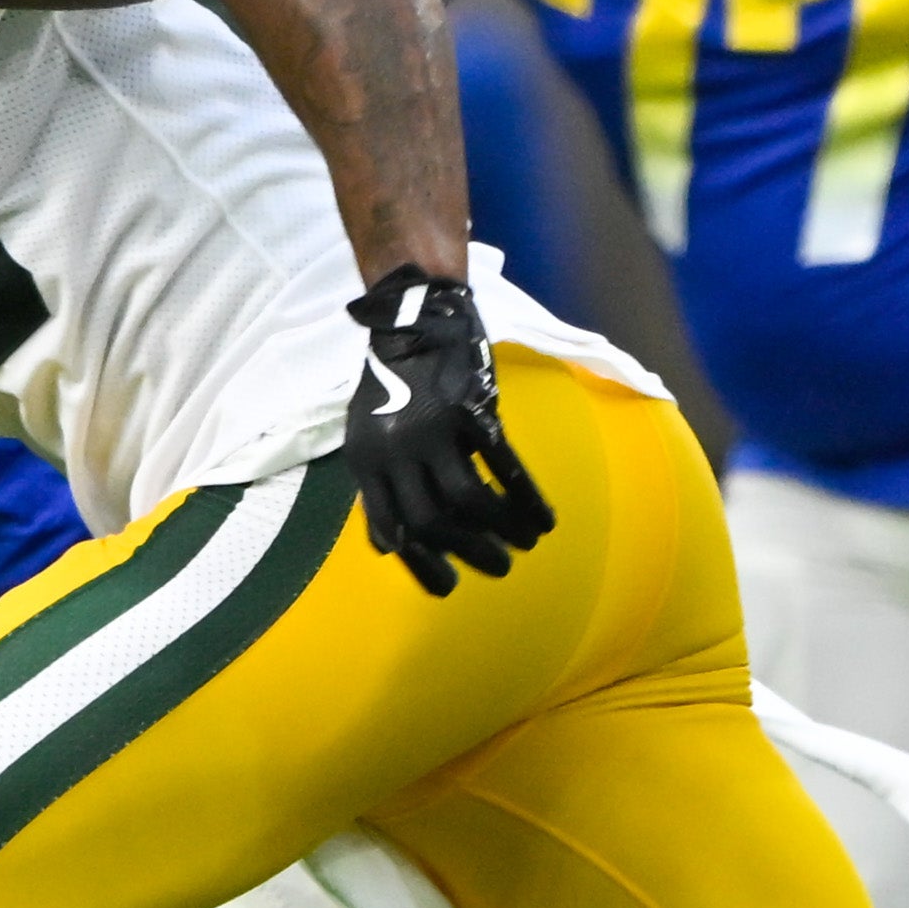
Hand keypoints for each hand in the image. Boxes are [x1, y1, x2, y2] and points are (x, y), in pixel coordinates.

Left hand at [340, 268, 552, 593]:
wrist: (414, 321)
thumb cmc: (392, 383)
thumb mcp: (367, 436)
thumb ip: (378, 487)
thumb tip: (388, 545)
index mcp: (366, 461)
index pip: (391, 529)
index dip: (420, 563)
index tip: (447, 586)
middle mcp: (395, 450)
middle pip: (431, 521)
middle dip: (467, 553)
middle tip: (496, 569)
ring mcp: (433, 430)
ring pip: (468, 500)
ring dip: (499, 530)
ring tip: (521, 547)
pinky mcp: (470, 411)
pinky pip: (504, 467)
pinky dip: (525, 499)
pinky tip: (542, 519)